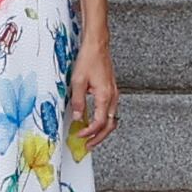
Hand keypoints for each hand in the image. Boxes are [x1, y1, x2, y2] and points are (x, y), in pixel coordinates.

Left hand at [68, 32, 119, 151]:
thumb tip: (78, 118)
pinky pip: (111, 110)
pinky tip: (94, 120)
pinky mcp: (111, 90)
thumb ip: (78, 102)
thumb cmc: (89, 59)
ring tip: (91, 136)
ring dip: (102, 130)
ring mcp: (114, 93)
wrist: (98, 45)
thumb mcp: (77, 81)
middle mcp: (112, 96)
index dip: (89, 132)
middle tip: (89, 145)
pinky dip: (104, 120)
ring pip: (112, 119)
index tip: (79, 136)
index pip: (100, 122)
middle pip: (110, 125)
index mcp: (105, 96)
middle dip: (99, 137)